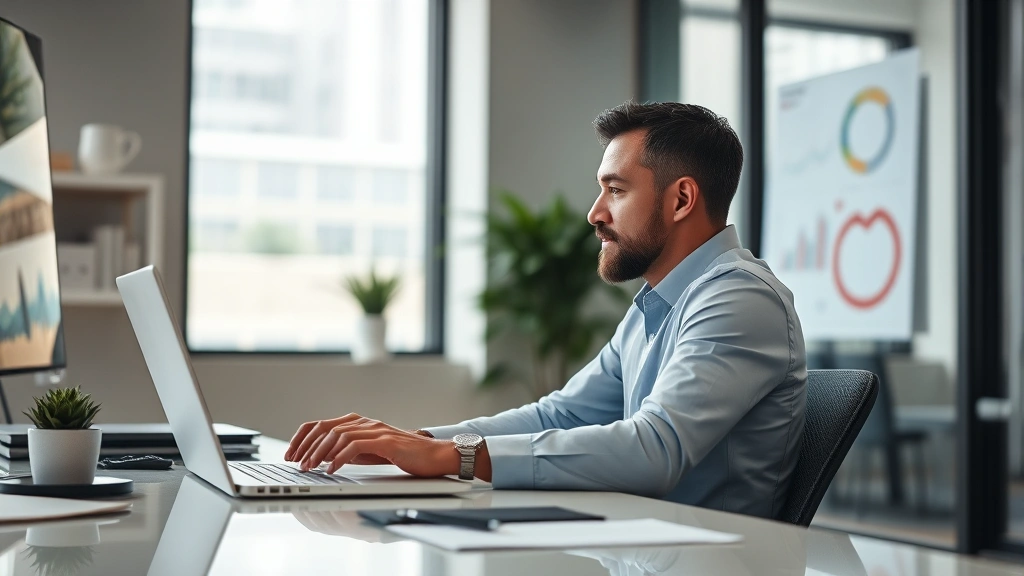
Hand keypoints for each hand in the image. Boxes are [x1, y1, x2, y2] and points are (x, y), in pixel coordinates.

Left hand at [284, 413, 459, 475]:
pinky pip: (355, 445)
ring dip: (319, 453)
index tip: (290, 453)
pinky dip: (340, 457)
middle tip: (296, 463)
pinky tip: (332, 469)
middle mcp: (365, 422)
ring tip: (310, 467)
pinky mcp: (385, 440)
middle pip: (325, 428)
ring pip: (337, 435)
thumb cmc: (403, 455)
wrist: (434, 455)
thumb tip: (322, 458)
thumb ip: (348, 451)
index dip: (302, 437)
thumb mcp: (369, 453)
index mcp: (359, 423)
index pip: (321, 424)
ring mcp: (375, 429)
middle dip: (306, 446)